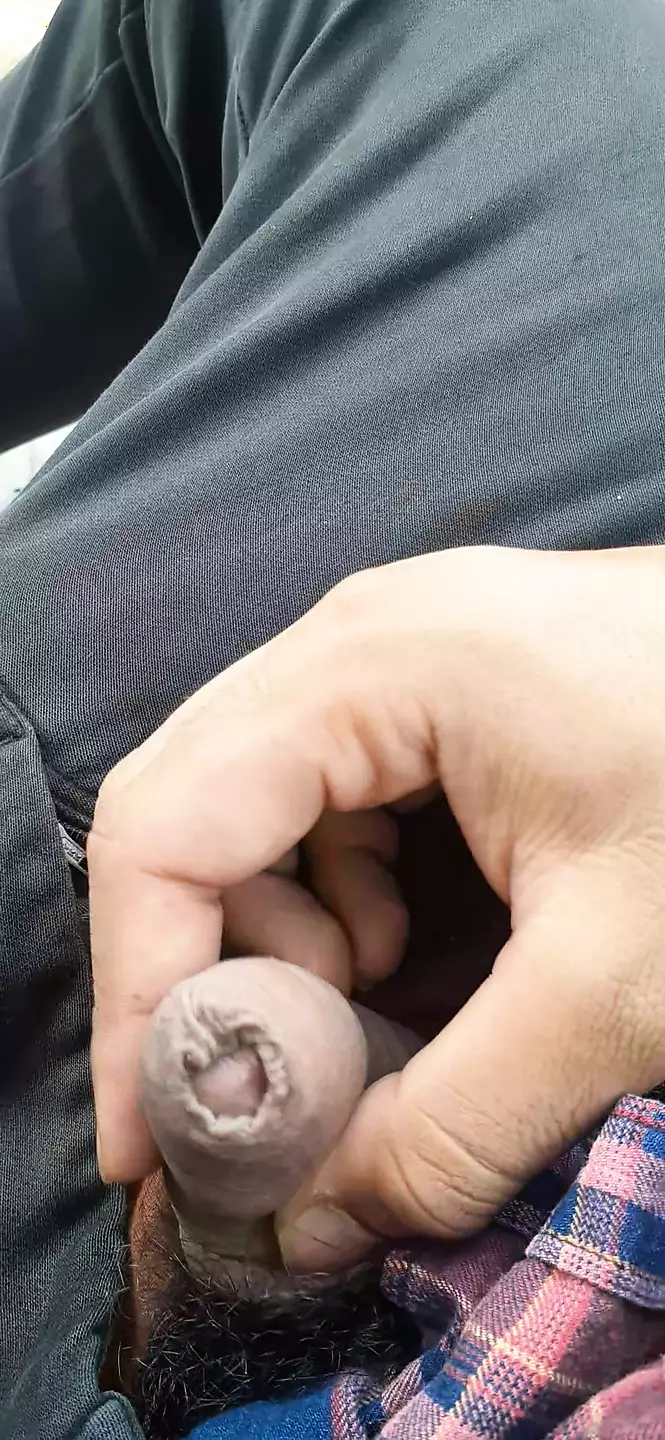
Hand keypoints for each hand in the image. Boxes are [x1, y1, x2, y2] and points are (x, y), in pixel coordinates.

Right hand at [89, 544, 664, 1271]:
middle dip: (204, 972)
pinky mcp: (428, 688)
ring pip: (247, 811)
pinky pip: (318, 799)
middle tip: (257, 1094)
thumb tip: (317, 1217)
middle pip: (190, 813)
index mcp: (380, 666)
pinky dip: (332, 895)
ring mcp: (392, 652)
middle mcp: (358, 637)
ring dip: (276, 936)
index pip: (170, 828)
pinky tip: (404, 946)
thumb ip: (456, 1120)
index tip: (154, 1137)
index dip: (140, 992)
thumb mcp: (613, 983)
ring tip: (361, 1014)